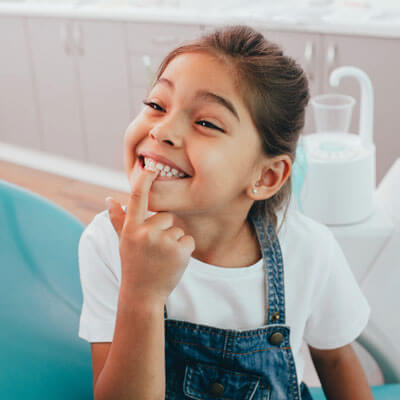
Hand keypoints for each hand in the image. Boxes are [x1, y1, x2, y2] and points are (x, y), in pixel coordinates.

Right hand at [106, 158, 195, 305]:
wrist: (142, 295)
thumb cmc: (133, 265)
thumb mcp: (123, 242)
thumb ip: (118, 219)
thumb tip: (109, 198)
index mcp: (131, 228)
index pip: (137, 198)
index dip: (144, 180)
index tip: (151, 165)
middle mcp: (145, 233)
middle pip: (166, 216)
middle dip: (164, 229)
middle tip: (155, 249)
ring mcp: (163, 242)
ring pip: (178, 229)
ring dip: (174, 241)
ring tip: (162, 258)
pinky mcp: (179, 251)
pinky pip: (188, 240)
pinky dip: (184, 250)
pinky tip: (173, 262)